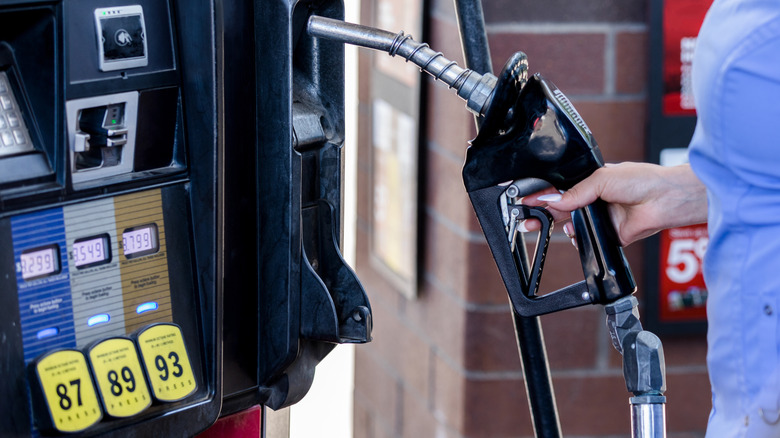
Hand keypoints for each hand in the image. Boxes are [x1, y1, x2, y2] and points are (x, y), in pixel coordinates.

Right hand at [521, 162, 707, 245]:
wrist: (664, 200)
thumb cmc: (642, 181)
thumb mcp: (602, 179)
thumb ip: (575, 192)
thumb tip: (554, 201)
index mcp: (590, 182)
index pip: (560, 189)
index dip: (543, 195)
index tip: (527, 201)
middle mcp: (594, 201)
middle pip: (561, 209)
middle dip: (542, 214)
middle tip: (527, 220)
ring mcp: (600, 219)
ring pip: (571, 226)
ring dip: (559, 227)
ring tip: (549, 225)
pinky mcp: (608, 236)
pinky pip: (587, 241)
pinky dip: (579, 240)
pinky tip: (575, 233)